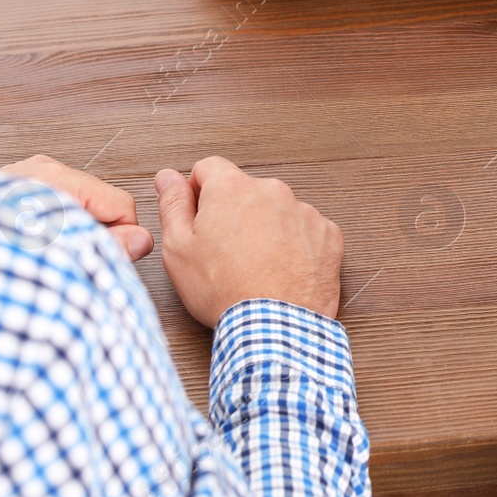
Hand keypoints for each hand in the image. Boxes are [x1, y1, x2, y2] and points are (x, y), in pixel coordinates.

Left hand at [0, 155, 153, 261]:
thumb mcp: (63, 259)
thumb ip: (111, 248)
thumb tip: (140, 240)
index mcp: (58, 181)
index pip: (121, 205)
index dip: (120, 239)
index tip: (103, 263)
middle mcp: (39, 171)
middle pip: (96, 203)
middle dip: (90, 235)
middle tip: (68, 265)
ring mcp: (19, 177)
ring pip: (71, 206)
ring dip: (66, 234)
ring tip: (42, 259)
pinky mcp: (4, 189)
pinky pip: (44, 207)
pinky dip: (43, 229)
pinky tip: (26, 249)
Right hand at [155, 156, 343, 326]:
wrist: (275, 328)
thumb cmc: (225, 291)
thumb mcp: (179, 249)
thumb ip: (172, 204)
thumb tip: (168, 177)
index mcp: (233, 189)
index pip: (209, 168)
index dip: (197, 191)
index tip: (198, 216)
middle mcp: (273, 191)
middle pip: (245, 191)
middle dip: (234, 213)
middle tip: (224, 252)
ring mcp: (304, 212)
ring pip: (277, 211)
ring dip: (266, 229)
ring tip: (256, 267)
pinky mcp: (328, 234)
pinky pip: (305, 231)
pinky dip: (295, 245)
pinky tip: (282, 270)